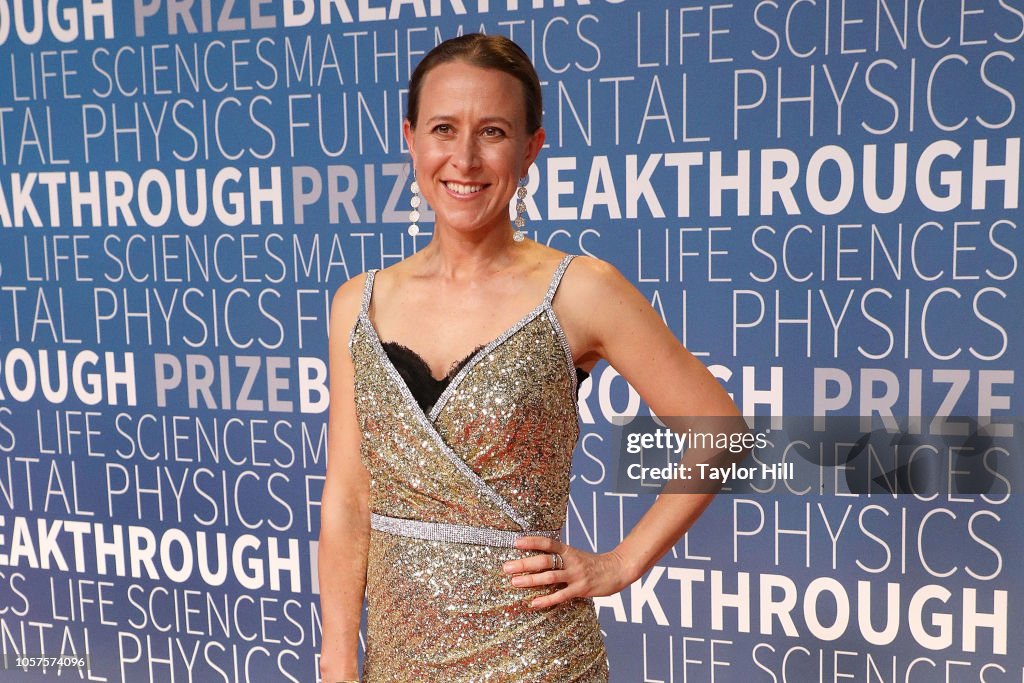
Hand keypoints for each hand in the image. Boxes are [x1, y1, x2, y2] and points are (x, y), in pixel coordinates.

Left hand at [501, 536, 635, 608]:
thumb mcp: (575, 555)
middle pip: (544, 560)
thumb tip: (537, 559)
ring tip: (514, 582)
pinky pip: (561, 595)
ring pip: (550, 577)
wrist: (617, 570)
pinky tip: (534, 603)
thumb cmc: (592, 564)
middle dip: (524, 564)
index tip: (516, 542)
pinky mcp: (581, 589)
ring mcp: (576, 575)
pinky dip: (546, 600)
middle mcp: (571, 561)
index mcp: (568, 550)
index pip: (548, 543)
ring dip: (531, 580)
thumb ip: (559, 556)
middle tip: (506, 567)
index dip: (532, 541)